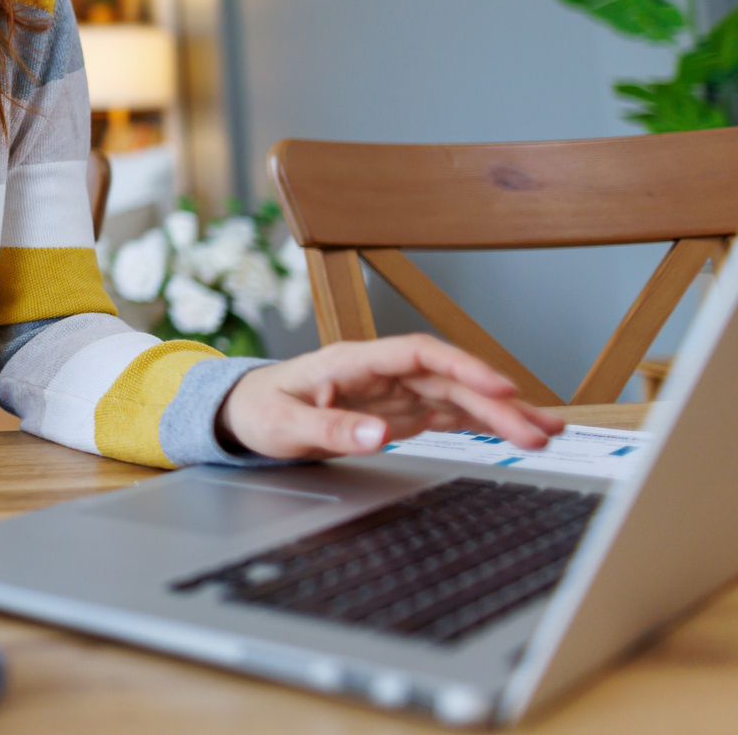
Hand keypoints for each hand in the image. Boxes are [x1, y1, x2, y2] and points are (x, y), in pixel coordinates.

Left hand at [217, 335, 565, 460]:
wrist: (243, 413)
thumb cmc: (258, 410)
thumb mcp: (284, 425)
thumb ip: (328, 429)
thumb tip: (378, 434)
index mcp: (353, 361)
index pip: (418, 354)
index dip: (462, 366)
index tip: (499, 386)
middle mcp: (380, 372)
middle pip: (447, 378)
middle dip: (496, 402)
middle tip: (540, 430)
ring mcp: (392, 391)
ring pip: (455, 396)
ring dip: (498, 413)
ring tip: (545, 433)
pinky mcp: (396, 412)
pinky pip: (445, 413)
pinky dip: (479, 423)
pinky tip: (513, 432)